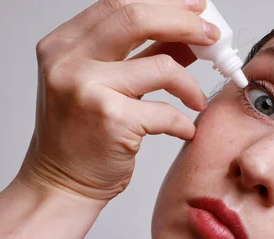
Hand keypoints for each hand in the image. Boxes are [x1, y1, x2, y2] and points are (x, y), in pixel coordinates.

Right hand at [16, 0, 219, 200]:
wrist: (61, 184)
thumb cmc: (82, 137)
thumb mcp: (104, 86)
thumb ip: (140, 56)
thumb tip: (187, 35)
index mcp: (63, 45)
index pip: (119, 4)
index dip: (165, 3)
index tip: (196, 8)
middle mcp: (68, 61)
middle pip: (138, 18)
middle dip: (186, 23)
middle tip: (212, 36)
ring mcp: (86, 89)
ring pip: (162, 66)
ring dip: (191, 84)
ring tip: (197, 100)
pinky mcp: (110, 120)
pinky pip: (166, 111)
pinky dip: (183, 122)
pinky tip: (184, 130)